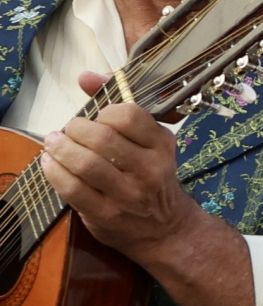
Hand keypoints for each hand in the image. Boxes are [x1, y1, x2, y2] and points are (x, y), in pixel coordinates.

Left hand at [40, 71, 199, 263]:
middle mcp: (150, 170)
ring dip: (60, 149)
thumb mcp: (150, 142)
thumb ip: (120, 106)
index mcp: (162, 146)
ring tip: (53, 143)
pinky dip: (54, 172)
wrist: (167, 229)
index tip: (98, 118)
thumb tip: (85, 76)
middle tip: (68, 131)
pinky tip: (51, 164)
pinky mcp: (106, 215)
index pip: (129, 116)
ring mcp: (128, 195)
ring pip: (84, 163)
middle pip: (101, 138)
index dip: (104, 112)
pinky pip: (72, 188)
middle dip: (75, 129)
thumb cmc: (154, 177)